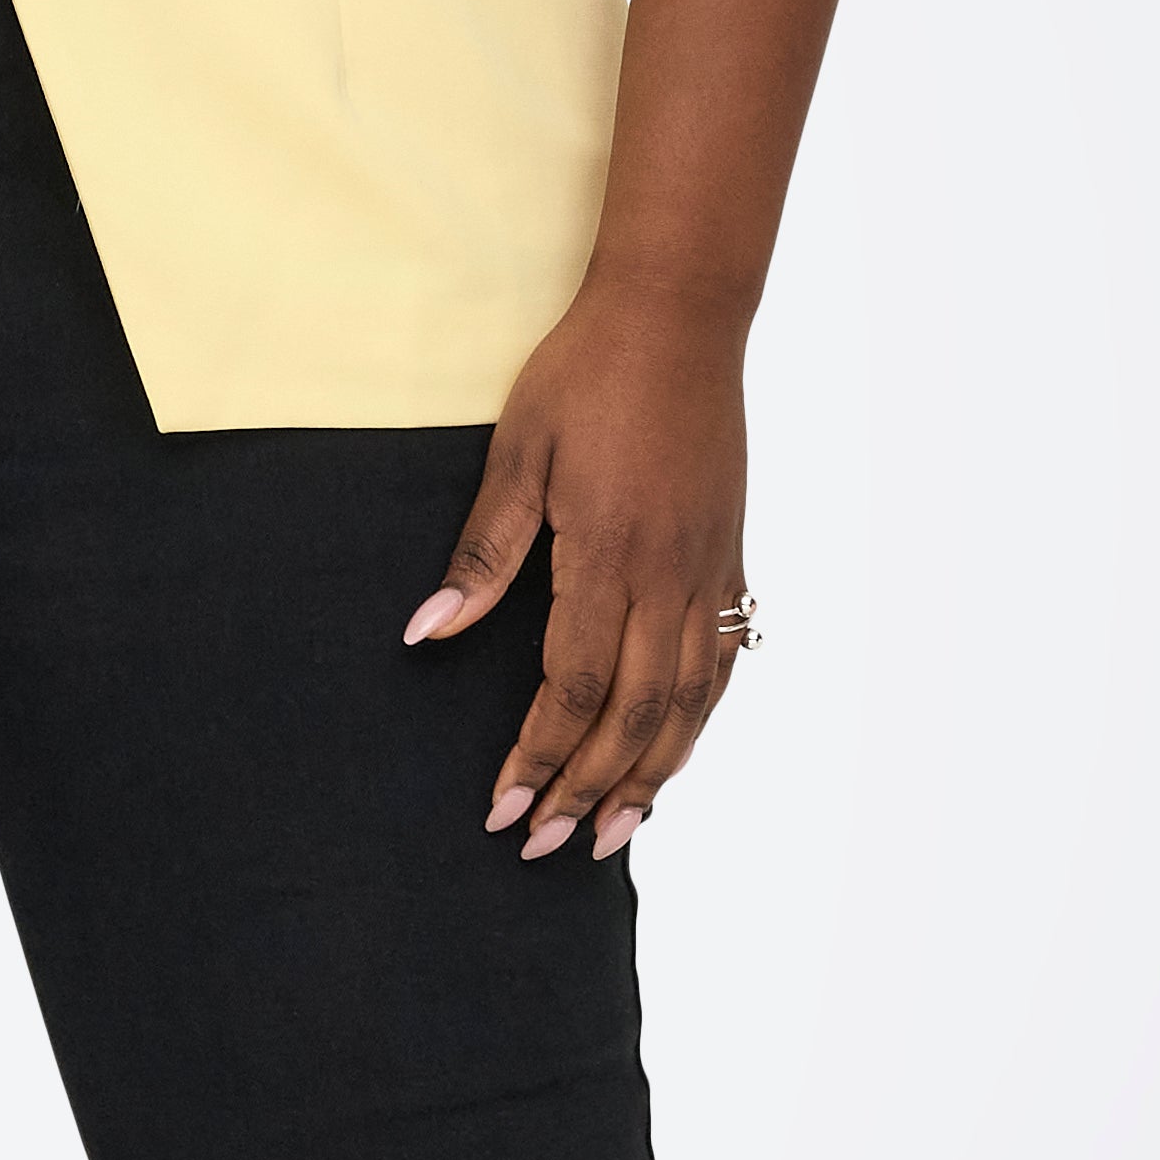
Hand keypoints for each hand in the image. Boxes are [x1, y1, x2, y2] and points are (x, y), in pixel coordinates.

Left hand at [402, 279, 753, 858]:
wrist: (679, 314)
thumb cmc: (586, 374)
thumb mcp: (517, 454)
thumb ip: (482, 555)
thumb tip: (428, 634)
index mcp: (607, 555)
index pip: (572, 689)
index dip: (539, 758)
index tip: (503, 810)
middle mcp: (669, 577)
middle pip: (634, 717)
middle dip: (587, 791)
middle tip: (542, 845)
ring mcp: (710, 570)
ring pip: (689, 705)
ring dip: (650, 778)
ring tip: (611, 833)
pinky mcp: (731, 556)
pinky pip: (725, 662)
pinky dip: (700, 721)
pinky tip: (676, 755)